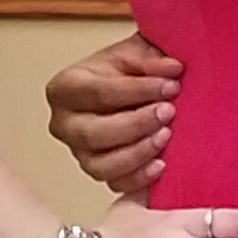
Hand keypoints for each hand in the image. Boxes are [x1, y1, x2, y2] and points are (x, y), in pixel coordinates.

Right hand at [46, 32, 182, 192]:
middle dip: (136, 124)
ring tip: (166, 136)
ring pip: (101, 165)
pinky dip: (139, 178)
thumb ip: (152, 58)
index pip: (97, 93)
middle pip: (95, 133)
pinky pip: (116, 184)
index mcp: (66, 88)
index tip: (171, 85)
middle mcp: (65, 124)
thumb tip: (172, 69)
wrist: (133, 88)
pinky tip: (161, 164)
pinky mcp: (100, 172)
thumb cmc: (128, 70)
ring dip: (138, 153)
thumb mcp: (137, 53)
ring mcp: (79, 152)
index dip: (137, 90)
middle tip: (169, 112)